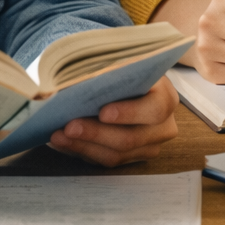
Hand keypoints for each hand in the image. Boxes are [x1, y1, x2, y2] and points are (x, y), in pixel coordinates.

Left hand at [49, 76, 178, 165]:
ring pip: (116, 155)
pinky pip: (105, 160)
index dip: (129, 113)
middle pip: (131, 138)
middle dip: (96, 133)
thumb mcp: (124, 64)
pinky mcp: (131, 158)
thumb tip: (77, 83)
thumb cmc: (125, 71)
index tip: (103, 112)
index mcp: (166, 98)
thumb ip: (109, 73)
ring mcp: (149, 146)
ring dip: (83, 145)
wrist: (130, 84)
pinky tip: (63, 141)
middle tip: (69, 126)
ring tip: (58, 135)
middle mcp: (163, 127)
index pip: (154, 110)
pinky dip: (82, 151)